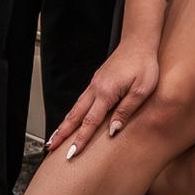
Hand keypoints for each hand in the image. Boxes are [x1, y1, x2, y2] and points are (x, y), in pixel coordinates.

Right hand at [45, 39, 159, 160]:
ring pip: (76, 107)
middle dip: (62, 132)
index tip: (71, 153)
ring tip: (55, 136)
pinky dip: (73, 112)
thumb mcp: (142, 89)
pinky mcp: (97, 80)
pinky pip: (81, 100)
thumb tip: (113, 130)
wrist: (139, 41)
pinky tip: (72, 118)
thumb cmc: (144, 64)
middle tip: (50, 147)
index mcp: (106, 93)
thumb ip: (126, 110)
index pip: (90, 122)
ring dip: (65, 123)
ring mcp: (95, 84)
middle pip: (75, 115)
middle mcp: (96, 88)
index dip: (80, 139)